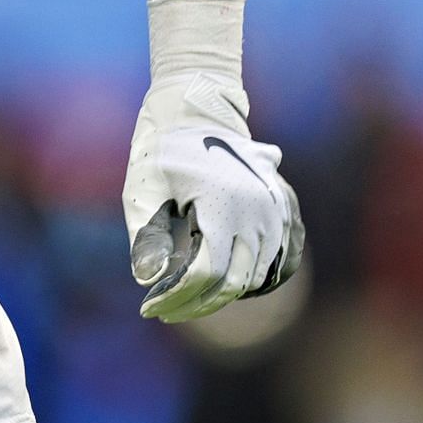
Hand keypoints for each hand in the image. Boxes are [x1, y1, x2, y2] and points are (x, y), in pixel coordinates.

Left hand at [123, 72, 303, 321]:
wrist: (195, 111)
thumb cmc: (160, 152)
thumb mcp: (142, 190)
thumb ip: (146, 236)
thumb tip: (149, 281)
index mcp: (220, 205)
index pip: (205, 272)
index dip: (177, 298)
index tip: (150, 309)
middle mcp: (255, 212)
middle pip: (233, 282)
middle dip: (197, 303)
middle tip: (164, 311)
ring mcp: (273, 211)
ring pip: (255, 275)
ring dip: (222, 293)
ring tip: (185, 296)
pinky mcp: (281, 210)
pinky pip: (272, 260)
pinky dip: (247, 278)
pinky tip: (217, 282)